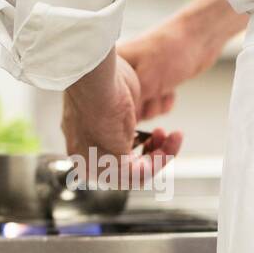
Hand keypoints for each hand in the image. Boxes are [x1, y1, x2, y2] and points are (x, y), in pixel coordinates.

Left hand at [62, 50, 181, 186]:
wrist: (94, 79)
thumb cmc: (98, 77)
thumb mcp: (111, 96)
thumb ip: (120, 112)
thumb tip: (130, 111)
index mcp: (79, 141)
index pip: (109, 158)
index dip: (136, 146)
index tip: (150, 131)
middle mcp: (86, 158)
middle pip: (125, 170)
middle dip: (152, 152)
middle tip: (163, 133)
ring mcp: (98, 165)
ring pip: (137, 175)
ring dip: (162, 156)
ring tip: (174, 136)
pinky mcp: (114, 165)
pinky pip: (144, 173)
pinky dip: (163, 158)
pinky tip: (173, 138)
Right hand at [118, 19, 216, 119]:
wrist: (200, 37)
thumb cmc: (171, 52)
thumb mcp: (147, 82)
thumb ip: (131, 105)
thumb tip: (122, 126)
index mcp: (113, 69)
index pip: (110, 103)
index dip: (126, 109)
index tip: (141, 103)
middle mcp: (122, 74)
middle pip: (125, 109)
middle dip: (144, 107)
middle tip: (155, 91)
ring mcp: (138, 78)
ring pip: (142, 109)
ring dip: (157, 104)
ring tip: (164, 87)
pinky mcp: (153, 83)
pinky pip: (154, 104)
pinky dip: (165, 101)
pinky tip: (171, 89)